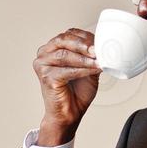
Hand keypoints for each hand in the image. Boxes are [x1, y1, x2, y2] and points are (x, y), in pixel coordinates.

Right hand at [33, 28, 99, 144]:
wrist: (70, 113)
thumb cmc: (77, 91)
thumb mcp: (88, 67)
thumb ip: (92, 56)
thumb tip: (104, 46)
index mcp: (52, 47)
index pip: (69, 34)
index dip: (86, 36)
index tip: (101, 41)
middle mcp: (44, 54)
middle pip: (64, 41)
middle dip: (84, 44)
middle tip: (99, 49)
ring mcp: (42, 65)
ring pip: (65, 55)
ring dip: (85, 58)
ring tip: (100, 61)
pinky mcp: (46, 77)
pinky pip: (67, 70)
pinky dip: (83, 70)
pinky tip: (94, 69)